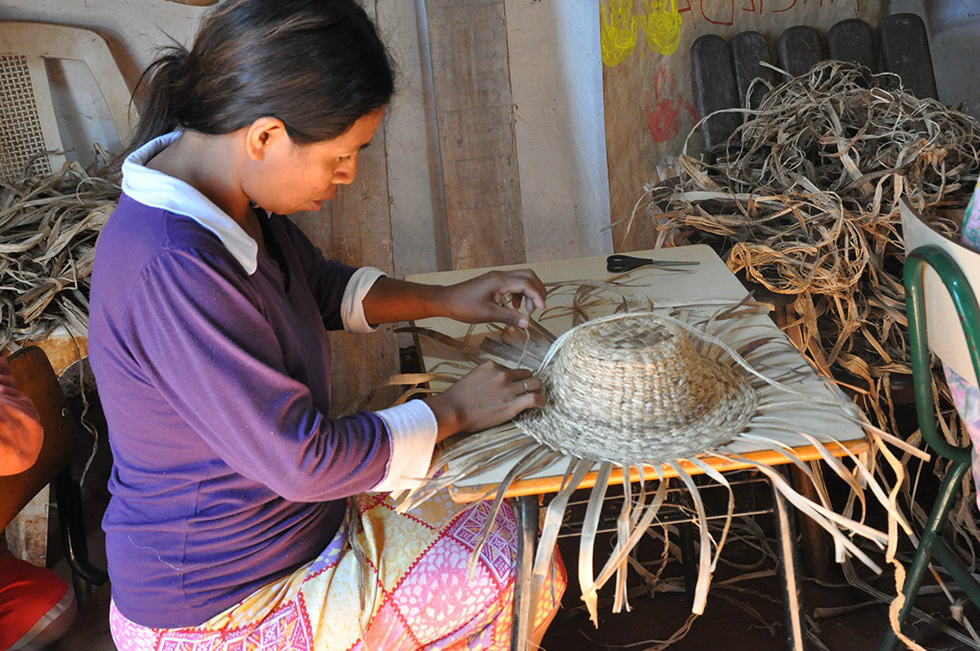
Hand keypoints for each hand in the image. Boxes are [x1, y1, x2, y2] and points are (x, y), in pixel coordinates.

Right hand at [425, 362, 543, 440]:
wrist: (452, 411)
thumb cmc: (458, 398)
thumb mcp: (473, 378)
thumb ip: (487, 377)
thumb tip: (496, 383)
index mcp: (492, 366)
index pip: (512, 369)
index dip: (514, 379)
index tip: (512, 387)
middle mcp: (502, 374)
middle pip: (527, 374)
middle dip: (528, 382)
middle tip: (526, 392)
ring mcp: (509, 388)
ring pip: (535, 383)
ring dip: (537, 390)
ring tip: (536, 398)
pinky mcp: (513, 404)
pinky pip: (536, 398)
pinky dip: (541, 401)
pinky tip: (541, 404)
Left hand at [439, 270, 546, 328]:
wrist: (446, 300)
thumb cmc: (463, 306)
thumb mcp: (488, 314)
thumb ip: (510, 317)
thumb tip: (528, 323)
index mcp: (499, 281)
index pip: (527, 284)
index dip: (537, 297)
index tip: (541, 310)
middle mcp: (500, 275)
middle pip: (528, 276)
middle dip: (537, 291)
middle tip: (538, 308)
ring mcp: (497, 277)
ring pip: (522, 279)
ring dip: (528, 293)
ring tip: (525, 310)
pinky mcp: (494, 282)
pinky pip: (513, 283)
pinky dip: (519, 294)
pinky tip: (513, 307)